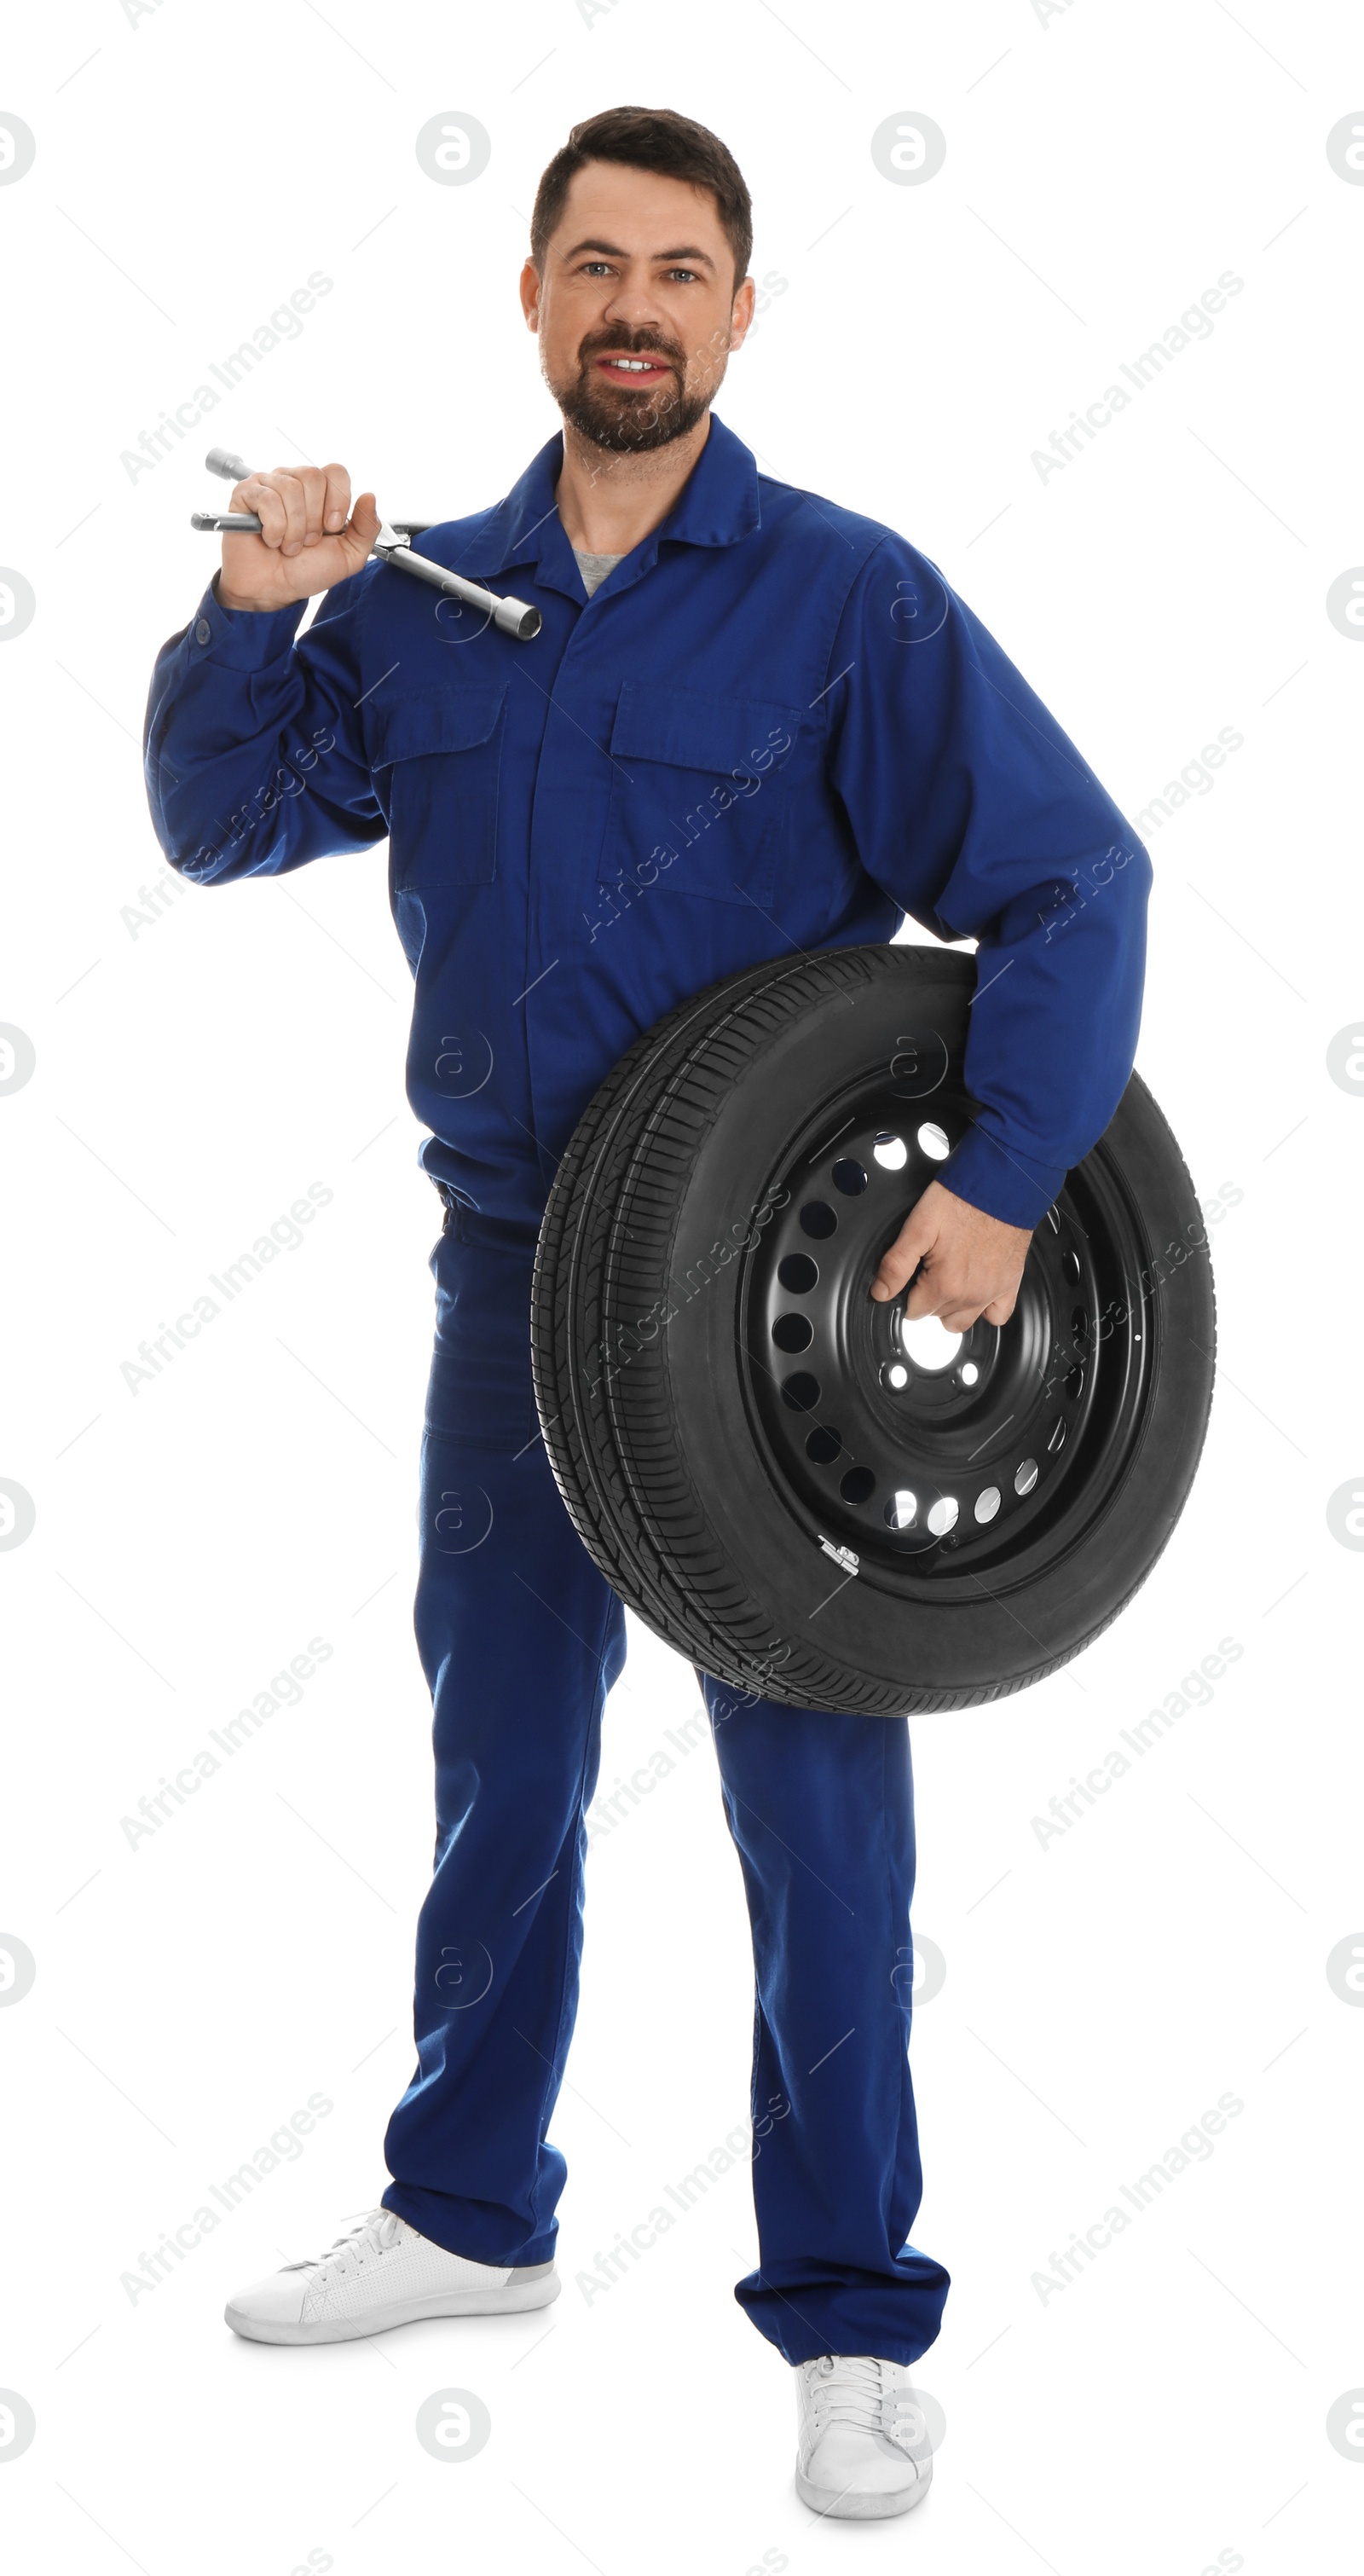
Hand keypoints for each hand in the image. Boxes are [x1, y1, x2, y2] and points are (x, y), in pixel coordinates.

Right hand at [218, 463, 380, 612]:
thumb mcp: (347, 556)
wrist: (273, 590)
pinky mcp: (246, 493)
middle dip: (314, 518)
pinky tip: (271, 540)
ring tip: (289, 546)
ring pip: (290, 489)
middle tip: (307, 542)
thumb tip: (370, 496)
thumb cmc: (305, 571)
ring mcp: (269, 485)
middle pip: (313, 477)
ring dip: (294, 529)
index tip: (331, 528)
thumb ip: (366, 530)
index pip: (336, 471)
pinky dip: (274, 528)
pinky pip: (267, 499)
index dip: (337, 501)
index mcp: (320, 492)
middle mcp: (294, 481)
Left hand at [870, 1178, 1032, 1330]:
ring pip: (961, 1321)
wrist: (1001, 1184)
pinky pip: (997, 1316)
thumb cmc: (962, 1200)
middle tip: (932, 1265)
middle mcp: (970, 1294)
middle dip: (928, 1296)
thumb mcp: (918, 1225)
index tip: (915, 1271)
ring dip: (952, 1306)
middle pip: (936, 1315)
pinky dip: (984, 1309)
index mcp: (945, 1283)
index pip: (914, 1311)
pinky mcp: (1010, 1285)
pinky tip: (975, 1290)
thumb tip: (881, 1292)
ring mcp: (992, 1292)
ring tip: (950, 1277)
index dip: (909, 1292)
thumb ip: (896, 1264)